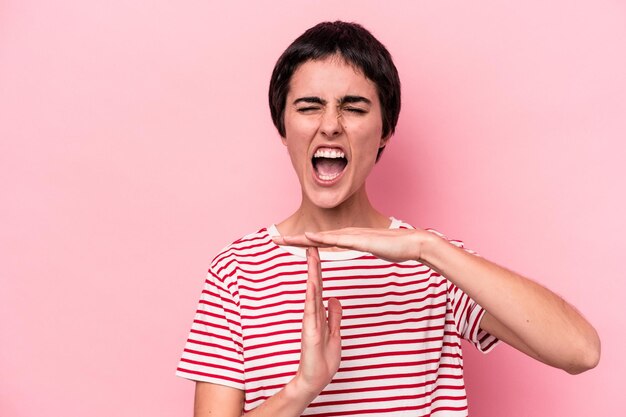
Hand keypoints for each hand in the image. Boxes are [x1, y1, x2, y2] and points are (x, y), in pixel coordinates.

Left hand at [273, 228, 432, 262]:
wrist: (412, 243)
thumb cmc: (395, 247)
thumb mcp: (372, 249)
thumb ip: (362, 246)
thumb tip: (356, 247)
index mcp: (348, 239)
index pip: (320, 240)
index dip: (302, 241)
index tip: (287, 242)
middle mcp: (347, 235)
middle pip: (315, 236)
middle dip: (294, 237)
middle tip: (274, 238)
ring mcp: (353, 236)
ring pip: (322, 237)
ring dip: (302, 238)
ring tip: (284, 238)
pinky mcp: (360, 240)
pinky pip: (337, 240)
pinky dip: (322, 239)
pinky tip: (309, 238)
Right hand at [293, 247, 341, 397]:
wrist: (315, 379)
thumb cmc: (323, 359)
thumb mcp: (335, 332)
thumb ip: (334, 315)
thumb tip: (334, 299)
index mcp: (319, 313)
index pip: (320, 286)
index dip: (319, 269)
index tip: (318, 251)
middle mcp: (312, 314)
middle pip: (314, 284)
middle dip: (313, 264)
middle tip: (311, 244)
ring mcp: (310, 322)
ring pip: (311, 293)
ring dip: (312, 274)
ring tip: (311, 256)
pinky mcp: (310, 332)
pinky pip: (311, 310)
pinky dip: (311, 296)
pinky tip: (311, 283)